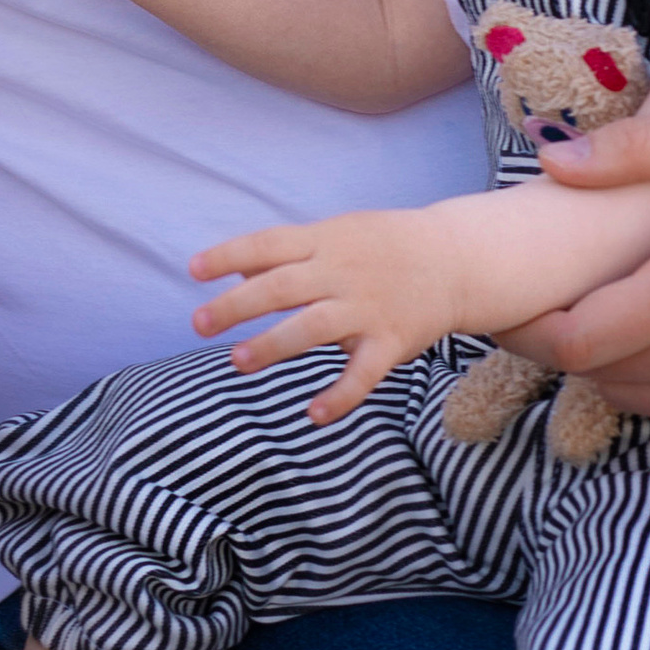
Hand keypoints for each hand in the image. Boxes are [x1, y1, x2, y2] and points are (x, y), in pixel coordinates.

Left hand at [190, 209, 469, 420]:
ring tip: (236, 362)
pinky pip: (362, 374)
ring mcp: (367, 308)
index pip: (267, 244)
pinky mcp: (390, 342)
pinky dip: (339, 396)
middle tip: (200, 323)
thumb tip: (231, 268)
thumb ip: (285, 252)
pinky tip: (312, 415)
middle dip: (237, 306)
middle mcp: (341, 273)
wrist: (456, 260)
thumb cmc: (382, 246)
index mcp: (324, 241)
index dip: (228, 256)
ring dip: (272, 346)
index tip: (193, 271)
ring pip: (313, 328)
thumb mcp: (335, 234)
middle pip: (281, 287)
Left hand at [527, 108, 649, 433]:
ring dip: (609, 363)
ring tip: (606, 309)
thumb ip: (635, 147)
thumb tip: (551, 162)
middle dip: (563, 340)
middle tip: (548, 299)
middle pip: (599, 374)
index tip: (506, 303)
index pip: (579, 340)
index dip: (528, 328)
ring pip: (637, 399)